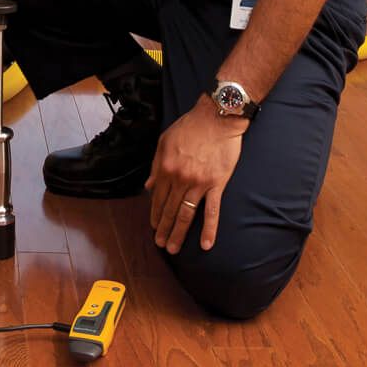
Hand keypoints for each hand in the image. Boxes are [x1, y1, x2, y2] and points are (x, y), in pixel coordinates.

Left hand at [145, 98, 246, 253]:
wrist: (217, 117)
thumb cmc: (190, 126)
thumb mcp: (165, 141)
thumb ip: (156, 165)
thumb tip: (149, 186)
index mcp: (166, 168)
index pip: (158, 198)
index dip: (155, 214)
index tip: (153, 227)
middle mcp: (180, 179)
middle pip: (169, 210)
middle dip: (163, 229)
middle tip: (160, 244)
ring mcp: (199, 183)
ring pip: (186, 214)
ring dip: (178, 233)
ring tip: (173, 248)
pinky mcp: (217, 184)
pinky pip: (212, 211)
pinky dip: (208, 229)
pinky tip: (205, 244)